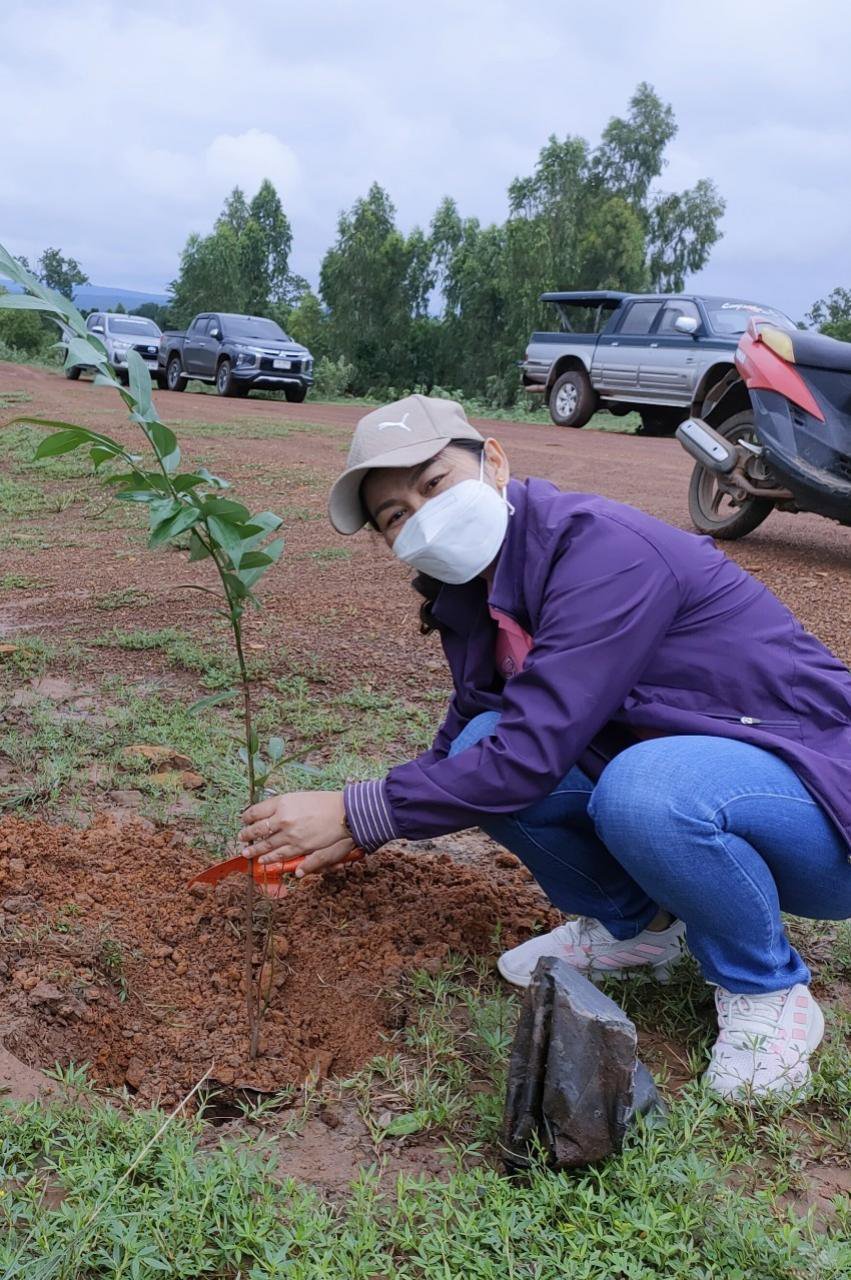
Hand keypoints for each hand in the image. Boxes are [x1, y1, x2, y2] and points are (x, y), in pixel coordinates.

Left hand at [239, 791, 353, 875]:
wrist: (345, 813)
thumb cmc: (325, 802)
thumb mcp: (300, 797)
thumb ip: (282, 806)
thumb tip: (267, 814)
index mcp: (282, 802)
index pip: (256, 811)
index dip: (247, 816)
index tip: (244, 819)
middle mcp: (283, 818)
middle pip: (258, 829)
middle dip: (247, 834)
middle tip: (242, 837)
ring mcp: (290, 834)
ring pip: (266, 845)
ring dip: (254, 850)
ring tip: (247, 852)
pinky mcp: (299, 847)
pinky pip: (280, 855)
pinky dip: (270, 858)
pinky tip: (264, 860)